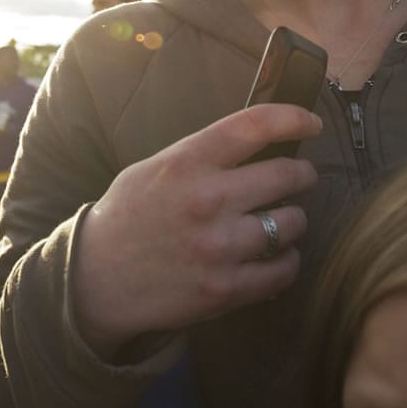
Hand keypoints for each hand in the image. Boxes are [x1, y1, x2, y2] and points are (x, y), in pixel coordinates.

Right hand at [70, 104, 320, 359]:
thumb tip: (259, 144)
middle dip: (302, 176)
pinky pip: (283, 269)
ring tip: (281, 222)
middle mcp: (208, 200)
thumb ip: (202, 155)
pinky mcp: (225, 289)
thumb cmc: (128, 218)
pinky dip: (286, 261)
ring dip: (293, 221)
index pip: (255, 126)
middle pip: (287, 175)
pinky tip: (275, 257)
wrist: (96, 280)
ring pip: (292, 223)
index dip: (293, 119)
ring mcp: (219, 247)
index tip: (310, 124)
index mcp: (187, 162)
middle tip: (300, 180)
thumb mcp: (155, 168)